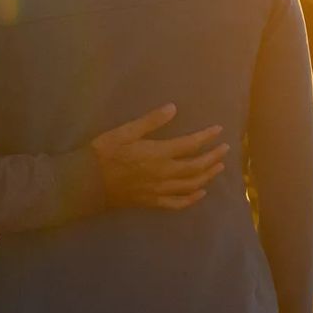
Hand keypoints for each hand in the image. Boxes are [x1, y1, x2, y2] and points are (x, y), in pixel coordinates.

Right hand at [92, 104, 227, 210]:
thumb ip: (150, 121)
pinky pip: (177, 204)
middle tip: (225, 149)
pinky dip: (192, 199)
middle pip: (196, 166)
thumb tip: (173, 108)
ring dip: (207, 176)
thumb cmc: (103, 154)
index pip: (190, 145)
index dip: (206, 137)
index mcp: (158, 154)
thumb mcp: (125, 131)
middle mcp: (164, 174)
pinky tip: (200, 194)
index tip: (219, 130)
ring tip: (219, 167)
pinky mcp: (152, 202)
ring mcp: (159, 191)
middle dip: (213, 157)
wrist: (86, 184)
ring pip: (191, 185)